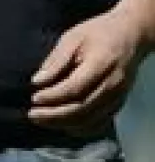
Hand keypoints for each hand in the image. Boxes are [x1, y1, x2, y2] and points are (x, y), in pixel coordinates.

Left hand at [29, 7, 147, 133]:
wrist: (130, 35)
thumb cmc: (98, 32)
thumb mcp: (73, 38)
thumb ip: (56, 60)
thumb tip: (37, 81)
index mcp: (102, 64)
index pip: (75, 88)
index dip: (52, 96)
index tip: (33, 98)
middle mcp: (113, 85)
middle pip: (82, 109)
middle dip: (54, 115)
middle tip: (32, 115)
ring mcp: (118, 97)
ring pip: (89, 120)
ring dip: (63, 124)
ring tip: (41, 120)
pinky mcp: (118, 104)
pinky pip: (99, 124)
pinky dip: (79, 128)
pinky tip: (62, 125)